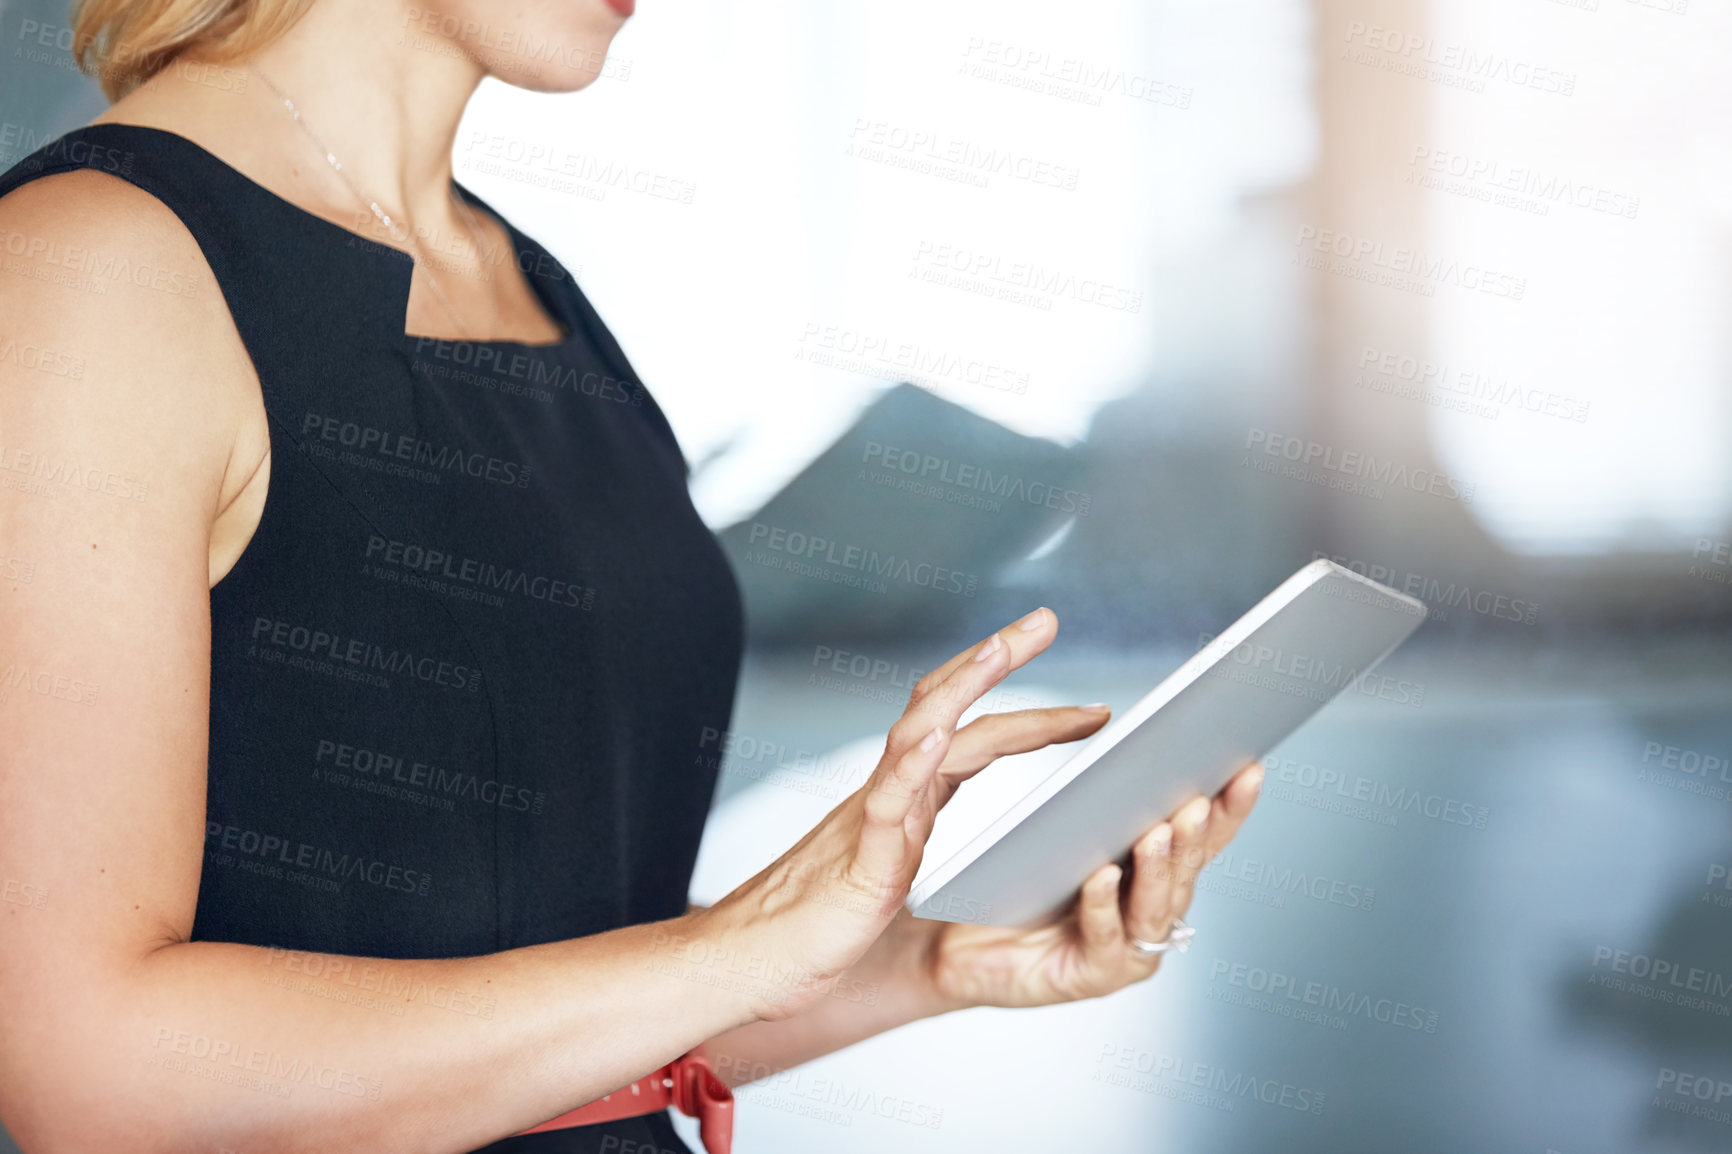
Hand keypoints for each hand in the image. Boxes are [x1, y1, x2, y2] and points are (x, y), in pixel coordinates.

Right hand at [697, 608, 1065, 1021]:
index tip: (1087, 707)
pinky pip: (885, 806)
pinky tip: (934, 736)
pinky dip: (910, 764)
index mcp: (904, 803)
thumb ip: (912, 841)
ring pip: (916, 737)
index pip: (971, 737)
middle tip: (1045, 619)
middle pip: (946, 709)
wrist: (741, 965)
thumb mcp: (884, 877)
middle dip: (997, 660)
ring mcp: (869, 823)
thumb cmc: (809, 929)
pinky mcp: (857, 866)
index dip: (1027, 714)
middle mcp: (888, 797)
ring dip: (960, 687)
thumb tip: (949, 822)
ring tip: (998, 646)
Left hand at [895, 759, 1263, 1011]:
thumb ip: (1093, 792)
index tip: (1248, 763)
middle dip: (1196, 830)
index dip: (1230, 803)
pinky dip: (1105, 906)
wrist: (954, 940)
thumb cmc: (1007, 878)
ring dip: (1159, 866)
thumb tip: (1116, 728)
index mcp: (1149, 868)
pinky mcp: (1091, 976)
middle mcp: (1149, 909)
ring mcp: (1127, 947)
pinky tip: (1100, 876)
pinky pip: (1104, 938)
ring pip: (1155, 904)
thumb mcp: (1056, 825)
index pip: (1203, 833)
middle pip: (1187, 867)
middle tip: (1198, 795)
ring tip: (1158, 829)